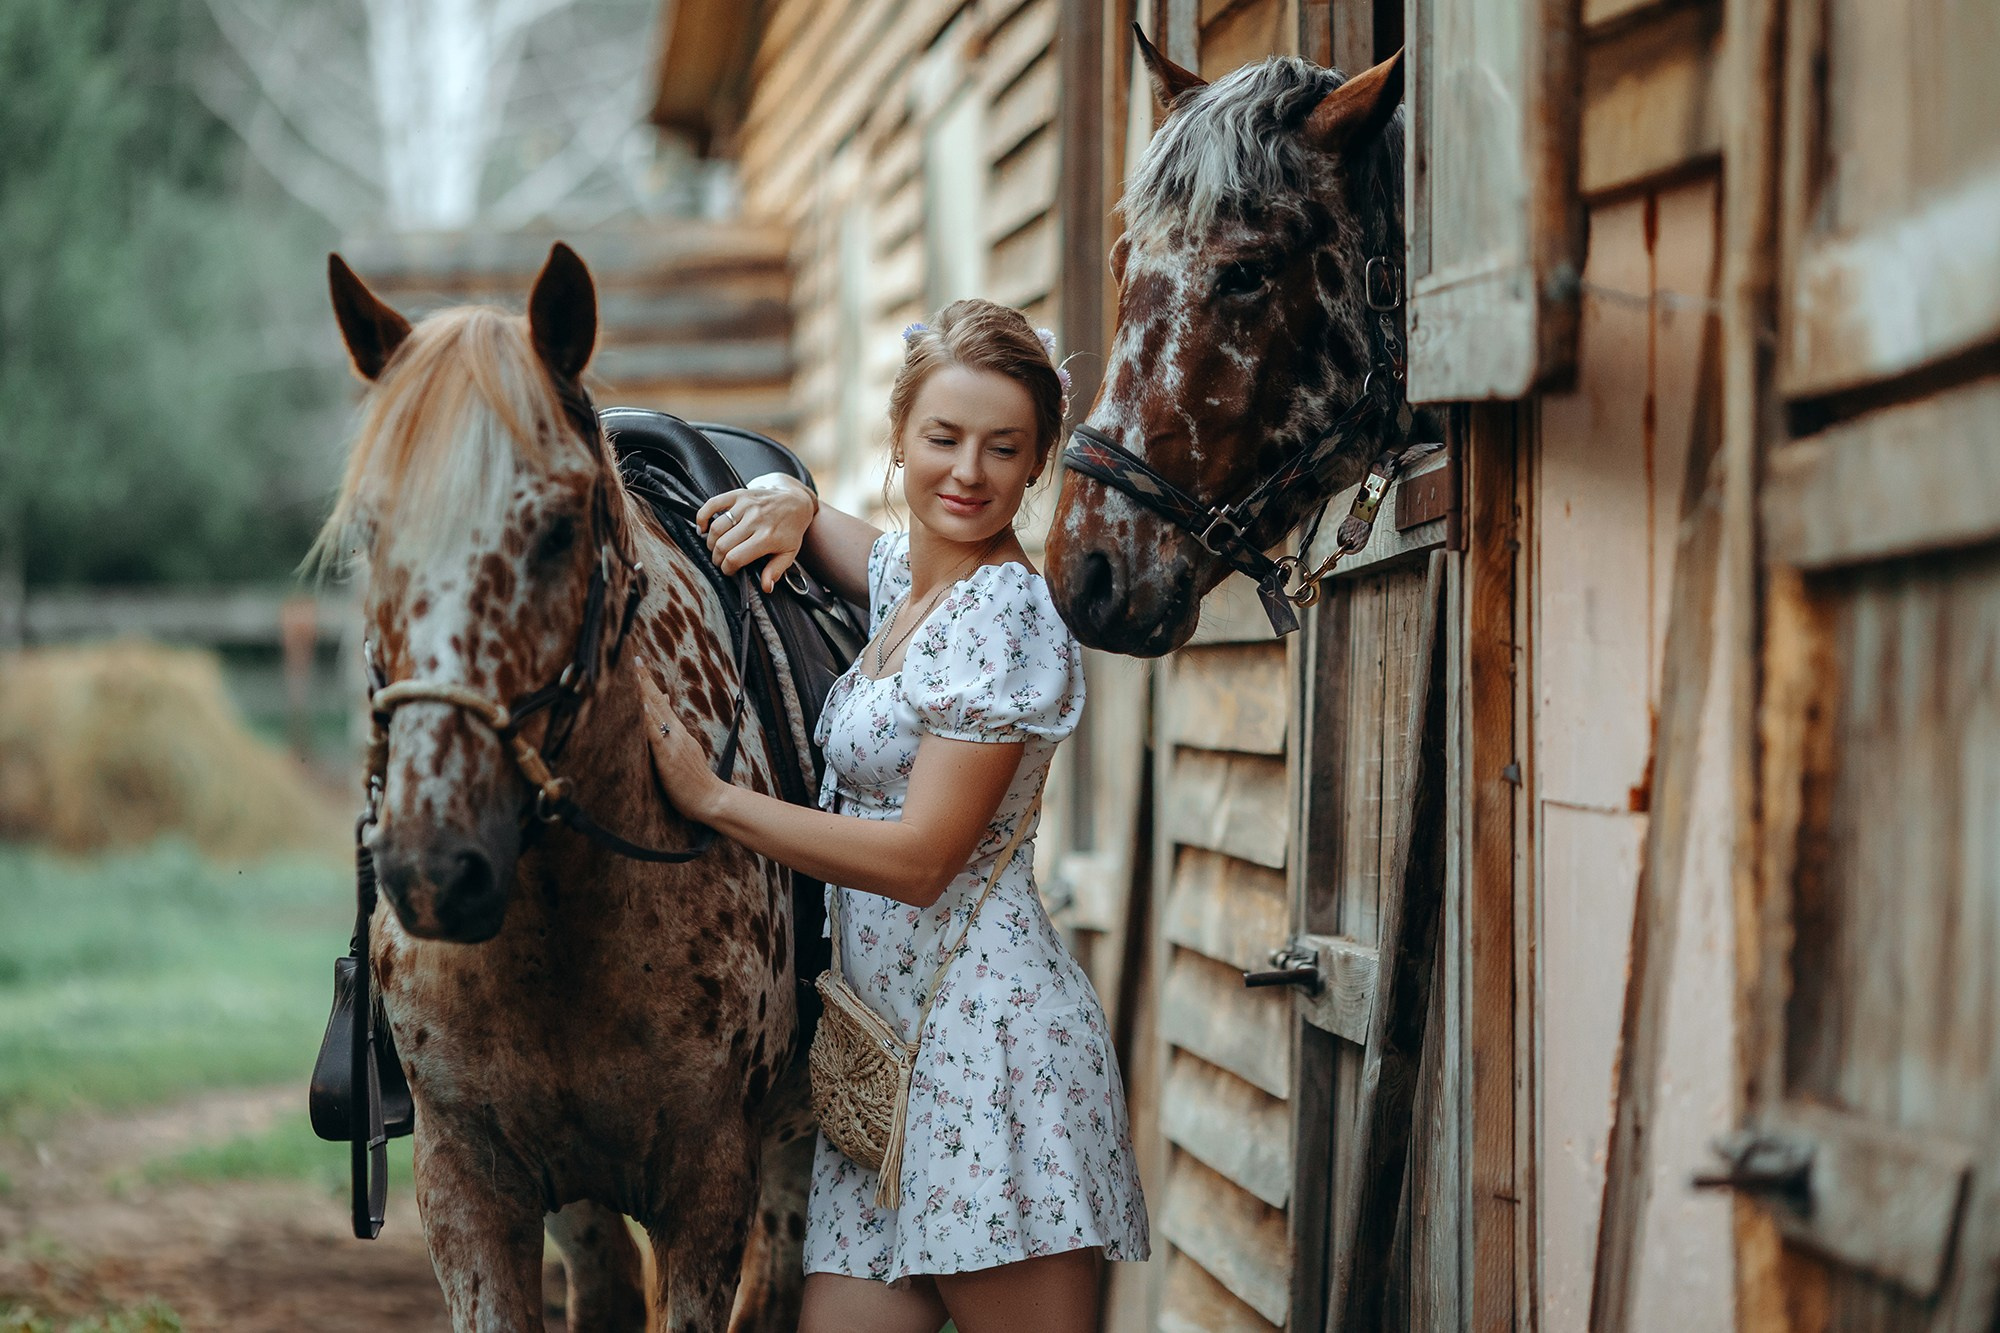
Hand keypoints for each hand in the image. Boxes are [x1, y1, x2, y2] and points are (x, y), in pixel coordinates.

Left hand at [635, 664, 725, 822]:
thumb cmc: (694, 781)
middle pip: (657, 701)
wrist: (712, 799)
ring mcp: (672, 743)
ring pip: (656, 713)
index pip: (661, 702)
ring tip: (634, 673)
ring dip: (644, 692)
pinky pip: (655, 734)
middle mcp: (676, 733)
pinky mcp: (667, 757)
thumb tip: (663, 713)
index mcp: (678, 733)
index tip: (638, 663)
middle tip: (634, 658)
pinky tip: (641, 705)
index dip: (649, 683)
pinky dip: (648, 718)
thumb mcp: (684, 753)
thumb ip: (672, 734)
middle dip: (645, 679)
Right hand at [697, 474, 816, 592]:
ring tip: (716, 548)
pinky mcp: (738, 494)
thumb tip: (765, 587)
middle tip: (721, 561)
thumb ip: (776, 570)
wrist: (795, 501)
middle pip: (722, 545)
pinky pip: (712, 505)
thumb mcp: (789, 553)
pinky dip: (702, 517)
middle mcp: (755, 520)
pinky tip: (703, 528)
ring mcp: (745, 505)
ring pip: (716, 528)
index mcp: (766, 537)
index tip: (729, 570)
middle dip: (717, 558)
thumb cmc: (790, 529)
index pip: (735, 558)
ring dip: (710, 542)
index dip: (727, 568)